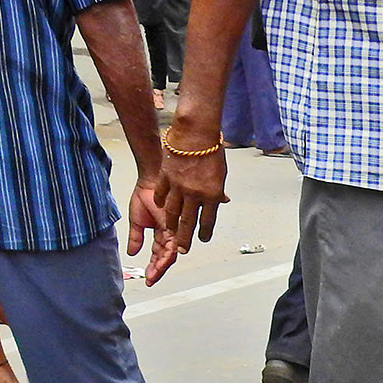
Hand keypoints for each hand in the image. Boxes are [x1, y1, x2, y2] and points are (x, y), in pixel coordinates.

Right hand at [127, 181, 177, 284]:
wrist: (150, 180)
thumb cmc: (146, 194)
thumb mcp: (136, 221)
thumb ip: (135, 238)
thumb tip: (131, 252)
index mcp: (162, 233)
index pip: (158, 254)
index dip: (153, 266)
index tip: (148, 278)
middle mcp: (170, 233)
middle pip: (166, 257)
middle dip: (158, 270)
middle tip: (151, 279)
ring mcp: (174, 231)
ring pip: (171, 254)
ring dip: (161, 266)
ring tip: (153, 275)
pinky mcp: (176, 227)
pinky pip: (174, 245)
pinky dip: (167, 256)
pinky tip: (160, 264)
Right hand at [155, 136, 229, 253]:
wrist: (195, 133)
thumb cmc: (211, 150)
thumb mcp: (221, 174)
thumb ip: (217, 191)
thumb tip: (221, 201)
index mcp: (212, 194)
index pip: (208, 221)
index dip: (205, 233)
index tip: (203, 239)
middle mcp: (195, 194)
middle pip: (188, 222)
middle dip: (185, 238)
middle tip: (182, 249)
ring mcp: (179, 186)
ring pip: (172, 212)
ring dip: (171, 224)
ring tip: (170, 232)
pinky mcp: (166, 177)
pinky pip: (162, 195)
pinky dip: (162, 203)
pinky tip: (162, 208)